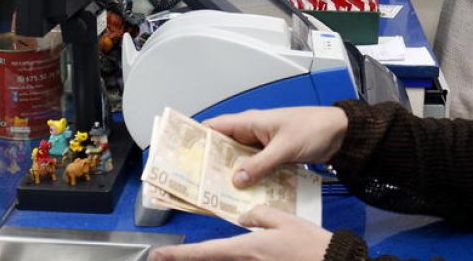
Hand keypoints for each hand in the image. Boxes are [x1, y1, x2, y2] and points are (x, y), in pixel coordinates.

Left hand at [148, 205, 331, 260]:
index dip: (180, 254)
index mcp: (248, 248)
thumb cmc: (312, 246)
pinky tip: (233, 252)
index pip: (206, 252)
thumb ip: (260, 215)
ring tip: (195, 254)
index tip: (160, 255)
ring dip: (211, 259)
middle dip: (191, 259)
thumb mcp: (285, 220)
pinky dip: (233, 259)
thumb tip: (243, 217)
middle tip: (169, 256)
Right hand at [203, 106, 347, 187]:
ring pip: (237, 160)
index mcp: (250, 121)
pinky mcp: (272, 157)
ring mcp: (261, 146)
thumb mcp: (285, 148)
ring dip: (229, 173)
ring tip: (213, 192)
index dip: (196, 136)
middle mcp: (251, 132)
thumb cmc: (313, 129)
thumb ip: (261, 164)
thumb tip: (236, 180)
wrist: (340, 133)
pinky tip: (241, 194)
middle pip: (222, 147)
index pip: (214, 126)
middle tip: (194, 181)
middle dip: (209, 162)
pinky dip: (247, 179)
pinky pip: (253, 168)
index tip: (181, 152)